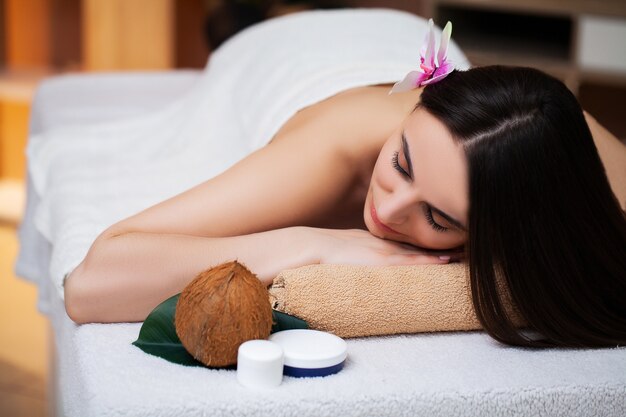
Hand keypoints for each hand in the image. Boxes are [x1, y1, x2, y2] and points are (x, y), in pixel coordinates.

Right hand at [308, 228, 459, 265]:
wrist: (314, 247)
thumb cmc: (326, 250)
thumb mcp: (347, 247)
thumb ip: (360, 251)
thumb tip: (362, 259)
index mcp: (379, 240)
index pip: (409, 241)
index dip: (428, 243)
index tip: (447, 242)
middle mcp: (386, 243)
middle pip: (420, 243)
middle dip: (443, 244)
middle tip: (467, 244)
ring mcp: (386, 251)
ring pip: (420, 251)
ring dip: (443, 253)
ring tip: (465, 254)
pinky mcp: (382, 260)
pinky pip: (411, 261)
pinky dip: (428, 261)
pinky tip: (444, 261)